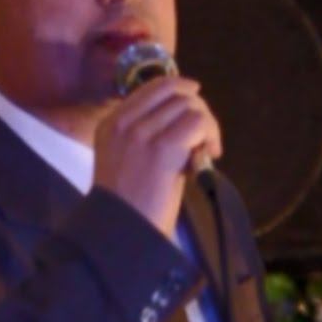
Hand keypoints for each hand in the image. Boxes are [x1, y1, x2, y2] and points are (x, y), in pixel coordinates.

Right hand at [93, 77, 222, 237]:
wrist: (122, 233)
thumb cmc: (128, 207)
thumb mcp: (127, 162)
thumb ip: (148, 136)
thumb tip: (186, 120)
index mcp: (111, 124)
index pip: (152, 88)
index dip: (180, 89)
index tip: (197, 103)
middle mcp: (124, 123)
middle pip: (174, 92)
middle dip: (198, 110)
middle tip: (206, 138)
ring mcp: (142, 133)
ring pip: (189, 105)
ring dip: (207, 124)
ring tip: (208, 150)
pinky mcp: (163, 147)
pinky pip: (198, 122)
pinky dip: (210, 134)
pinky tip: (210, 155)